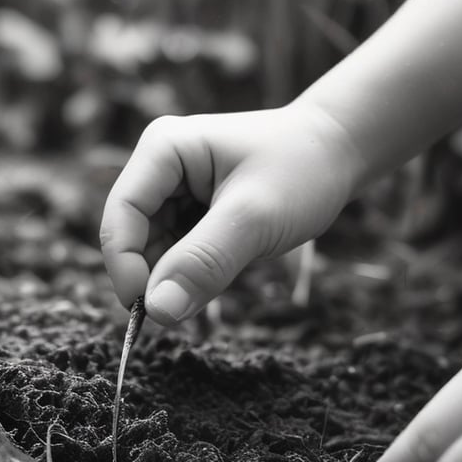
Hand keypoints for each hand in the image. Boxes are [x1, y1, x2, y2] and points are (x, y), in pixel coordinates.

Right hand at [99, 104, 360, 325]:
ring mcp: (173, 187)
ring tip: (221, 275)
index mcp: (163, 149)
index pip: (121, 215)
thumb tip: (157, 312)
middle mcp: (159, 165)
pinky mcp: (189, 209)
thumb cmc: (303, 170)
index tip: (148, 311)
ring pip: (152, 249)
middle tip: (184, 310)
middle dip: (153, 275)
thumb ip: (203, 263)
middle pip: (131, 235)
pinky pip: (174, 251)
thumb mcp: (253, 219)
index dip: (126, 266)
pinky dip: (191, 270)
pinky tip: (224, 267)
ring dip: (174, 275)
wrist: (340, 152)